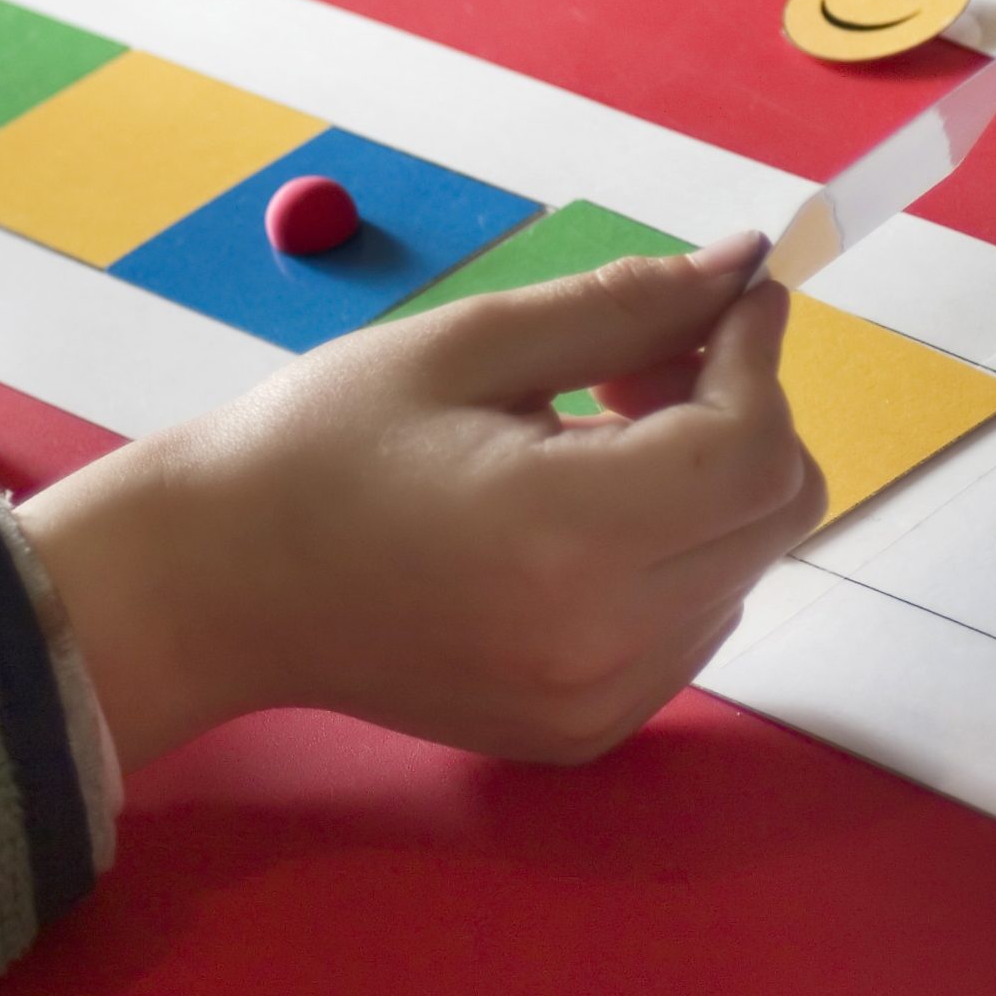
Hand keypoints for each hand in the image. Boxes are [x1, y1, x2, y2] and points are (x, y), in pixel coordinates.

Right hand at [20, 231, 822, 769]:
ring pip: (744, 565)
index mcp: (563, 537)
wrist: (221, 582)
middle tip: (642, 362)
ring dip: (707, 482)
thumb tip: (741, 267)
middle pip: (774, 513)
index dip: (756, 357)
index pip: (750, 448)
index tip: (729, 297)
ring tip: (591, 433)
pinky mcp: (585, 728)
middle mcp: (598, 641)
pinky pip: (695, 623)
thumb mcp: (468, 344)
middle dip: (742, 412)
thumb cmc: (319, 447)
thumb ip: (624, 305)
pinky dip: (675, 552)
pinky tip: (578, 512)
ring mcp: (596, 700)